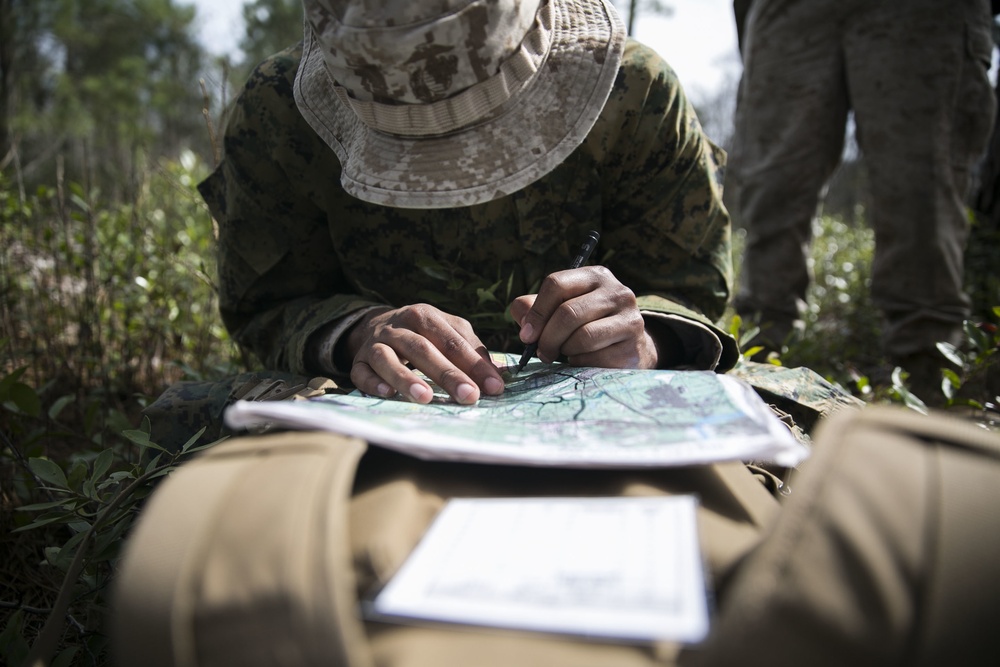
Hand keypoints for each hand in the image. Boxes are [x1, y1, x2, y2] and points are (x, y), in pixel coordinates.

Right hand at [344, 304, 505, 404]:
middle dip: (448, 374)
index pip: (453, 341)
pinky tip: (387, 395)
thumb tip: (498, 376)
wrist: (376, 325)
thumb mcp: (448, 332)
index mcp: (425, 316)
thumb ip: (472, 351)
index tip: (494, 387)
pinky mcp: (358, 360)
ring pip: (388, 358)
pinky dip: (373, 383)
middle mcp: (399, 327)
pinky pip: (362, 373)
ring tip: (425, 397)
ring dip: (406, 378)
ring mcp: (376, 343)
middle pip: (423, 349)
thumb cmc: (422, 333)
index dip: (475, 365)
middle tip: (469, 396)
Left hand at [509, 266, 658, 368]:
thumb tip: (523, 317)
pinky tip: (585, 360)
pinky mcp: (633, 346)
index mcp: (595, 276)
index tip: (526, 335)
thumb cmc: (587, 325)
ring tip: (566, 353)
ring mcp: (630, 319)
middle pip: (568, 312)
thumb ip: (534, 308)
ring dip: (566, 350)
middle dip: (548, 337)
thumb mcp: (560, 309)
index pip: (556, 284)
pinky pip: (596, 358)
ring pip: (583, 337)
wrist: (630, 347)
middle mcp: (617, 292)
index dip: (537, 312)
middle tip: (542, 353)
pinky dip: (582, 363)